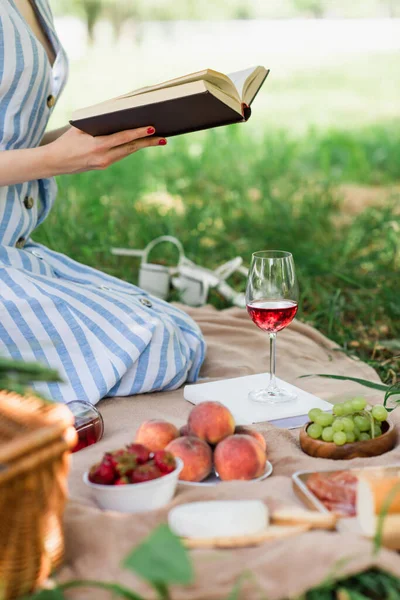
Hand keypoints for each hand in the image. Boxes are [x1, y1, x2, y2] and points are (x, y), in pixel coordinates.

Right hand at [46, 125, 166, 174]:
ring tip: (158, 140)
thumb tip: (114, 111)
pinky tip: (140, 143)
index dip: (138, 134)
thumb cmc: (66, 141)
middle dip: (148, 142)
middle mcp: (103, 157)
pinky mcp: (104, 166)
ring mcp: (104, 163)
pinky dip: (131, 147)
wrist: (54, 162)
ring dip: (143, 146)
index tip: (151, 129)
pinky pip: (121, 155)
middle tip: (163, 138)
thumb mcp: (79, 129)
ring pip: (128, 152)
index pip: (122, 138)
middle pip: (130, 148)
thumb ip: (97, 122)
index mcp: (97, 146)